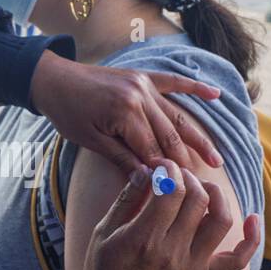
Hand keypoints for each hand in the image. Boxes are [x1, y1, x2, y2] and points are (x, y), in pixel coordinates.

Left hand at [30, 53, 224, 172]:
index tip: (182, 193)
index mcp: (125, 113)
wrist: (53, 79)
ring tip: (217, 158)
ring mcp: (144, 84)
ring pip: (176, 116)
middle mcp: (140, 96)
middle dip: (186, 161)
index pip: (152, 150)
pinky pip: (174, 82)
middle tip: (203, 185)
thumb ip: (122, 159)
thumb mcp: (91, 142)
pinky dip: (195, 88)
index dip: (166, 172)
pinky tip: (216, 95)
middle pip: (169, 135)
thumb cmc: (67, 113)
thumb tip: (150, 180)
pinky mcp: (143, 75)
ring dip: (197, 137)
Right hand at [83, 158, 260, 269]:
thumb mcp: (104, 232)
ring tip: (203, 189)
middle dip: (189, 177)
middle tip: (177, 175)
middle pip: (197, 199)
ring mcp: (192, 266)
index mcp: (144, 238)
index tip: (162, 166)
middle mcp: (172, 252)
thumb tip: (148, 170)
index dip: (170, 170)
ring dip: (217, 196)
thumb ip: (127, 199)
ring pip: (220, 221)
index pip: (171, 190)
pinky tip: (253, 219)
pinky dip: (251, 239)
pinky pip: (237, 260)